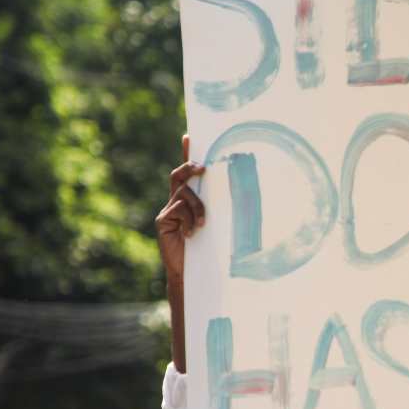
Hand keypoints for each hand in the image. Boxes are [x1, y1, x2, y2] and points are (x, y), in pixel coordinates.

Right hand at [155, 135, 206, 281]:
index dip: (187, 153)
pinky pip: (177, 209)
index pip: (188, 172)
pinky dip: (189, 219)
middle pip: (179, 175)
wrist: (193, 272)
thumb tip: (246, 191)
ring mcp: (168, 210)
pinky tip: (191, 234)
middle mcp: (177, 201)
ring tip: (203, 223)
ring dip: (197, 206)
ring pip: (183, 194)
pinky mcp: (162, 221)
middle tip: (202, 168)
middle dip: (189, 167)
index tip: (189, 136)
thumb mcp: (218, 224)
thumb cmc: (210, 248)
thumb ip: (220, 208)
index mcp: (191, 199)